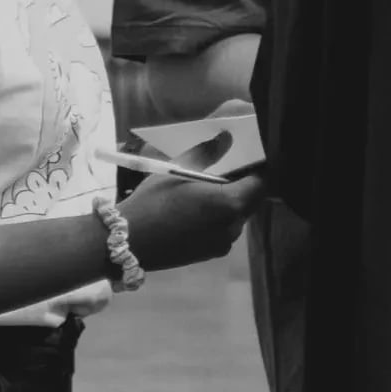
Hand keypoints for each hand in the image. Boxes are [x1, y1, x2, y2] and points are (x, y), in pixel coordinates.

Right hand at [122, 128, 264, 272]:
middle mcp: (233, 227)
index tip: (252, 155)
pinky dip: (221, 215)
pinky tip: (202, 207)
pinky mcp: (211, 254)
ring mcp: (223, 244)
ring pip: (240, 215)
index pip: (262, 182)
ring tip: (214, 185)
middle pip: (253, 200)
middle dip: (247, 183)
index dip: (260, 168)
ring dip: (234, 200)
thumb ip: (208, 152)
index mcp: (230, 204)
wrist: (128, 243)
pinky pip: (226, 228)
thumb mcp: (179, 169)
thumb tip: (228, 137)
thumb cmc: (154, 202)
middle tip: (232, 167)